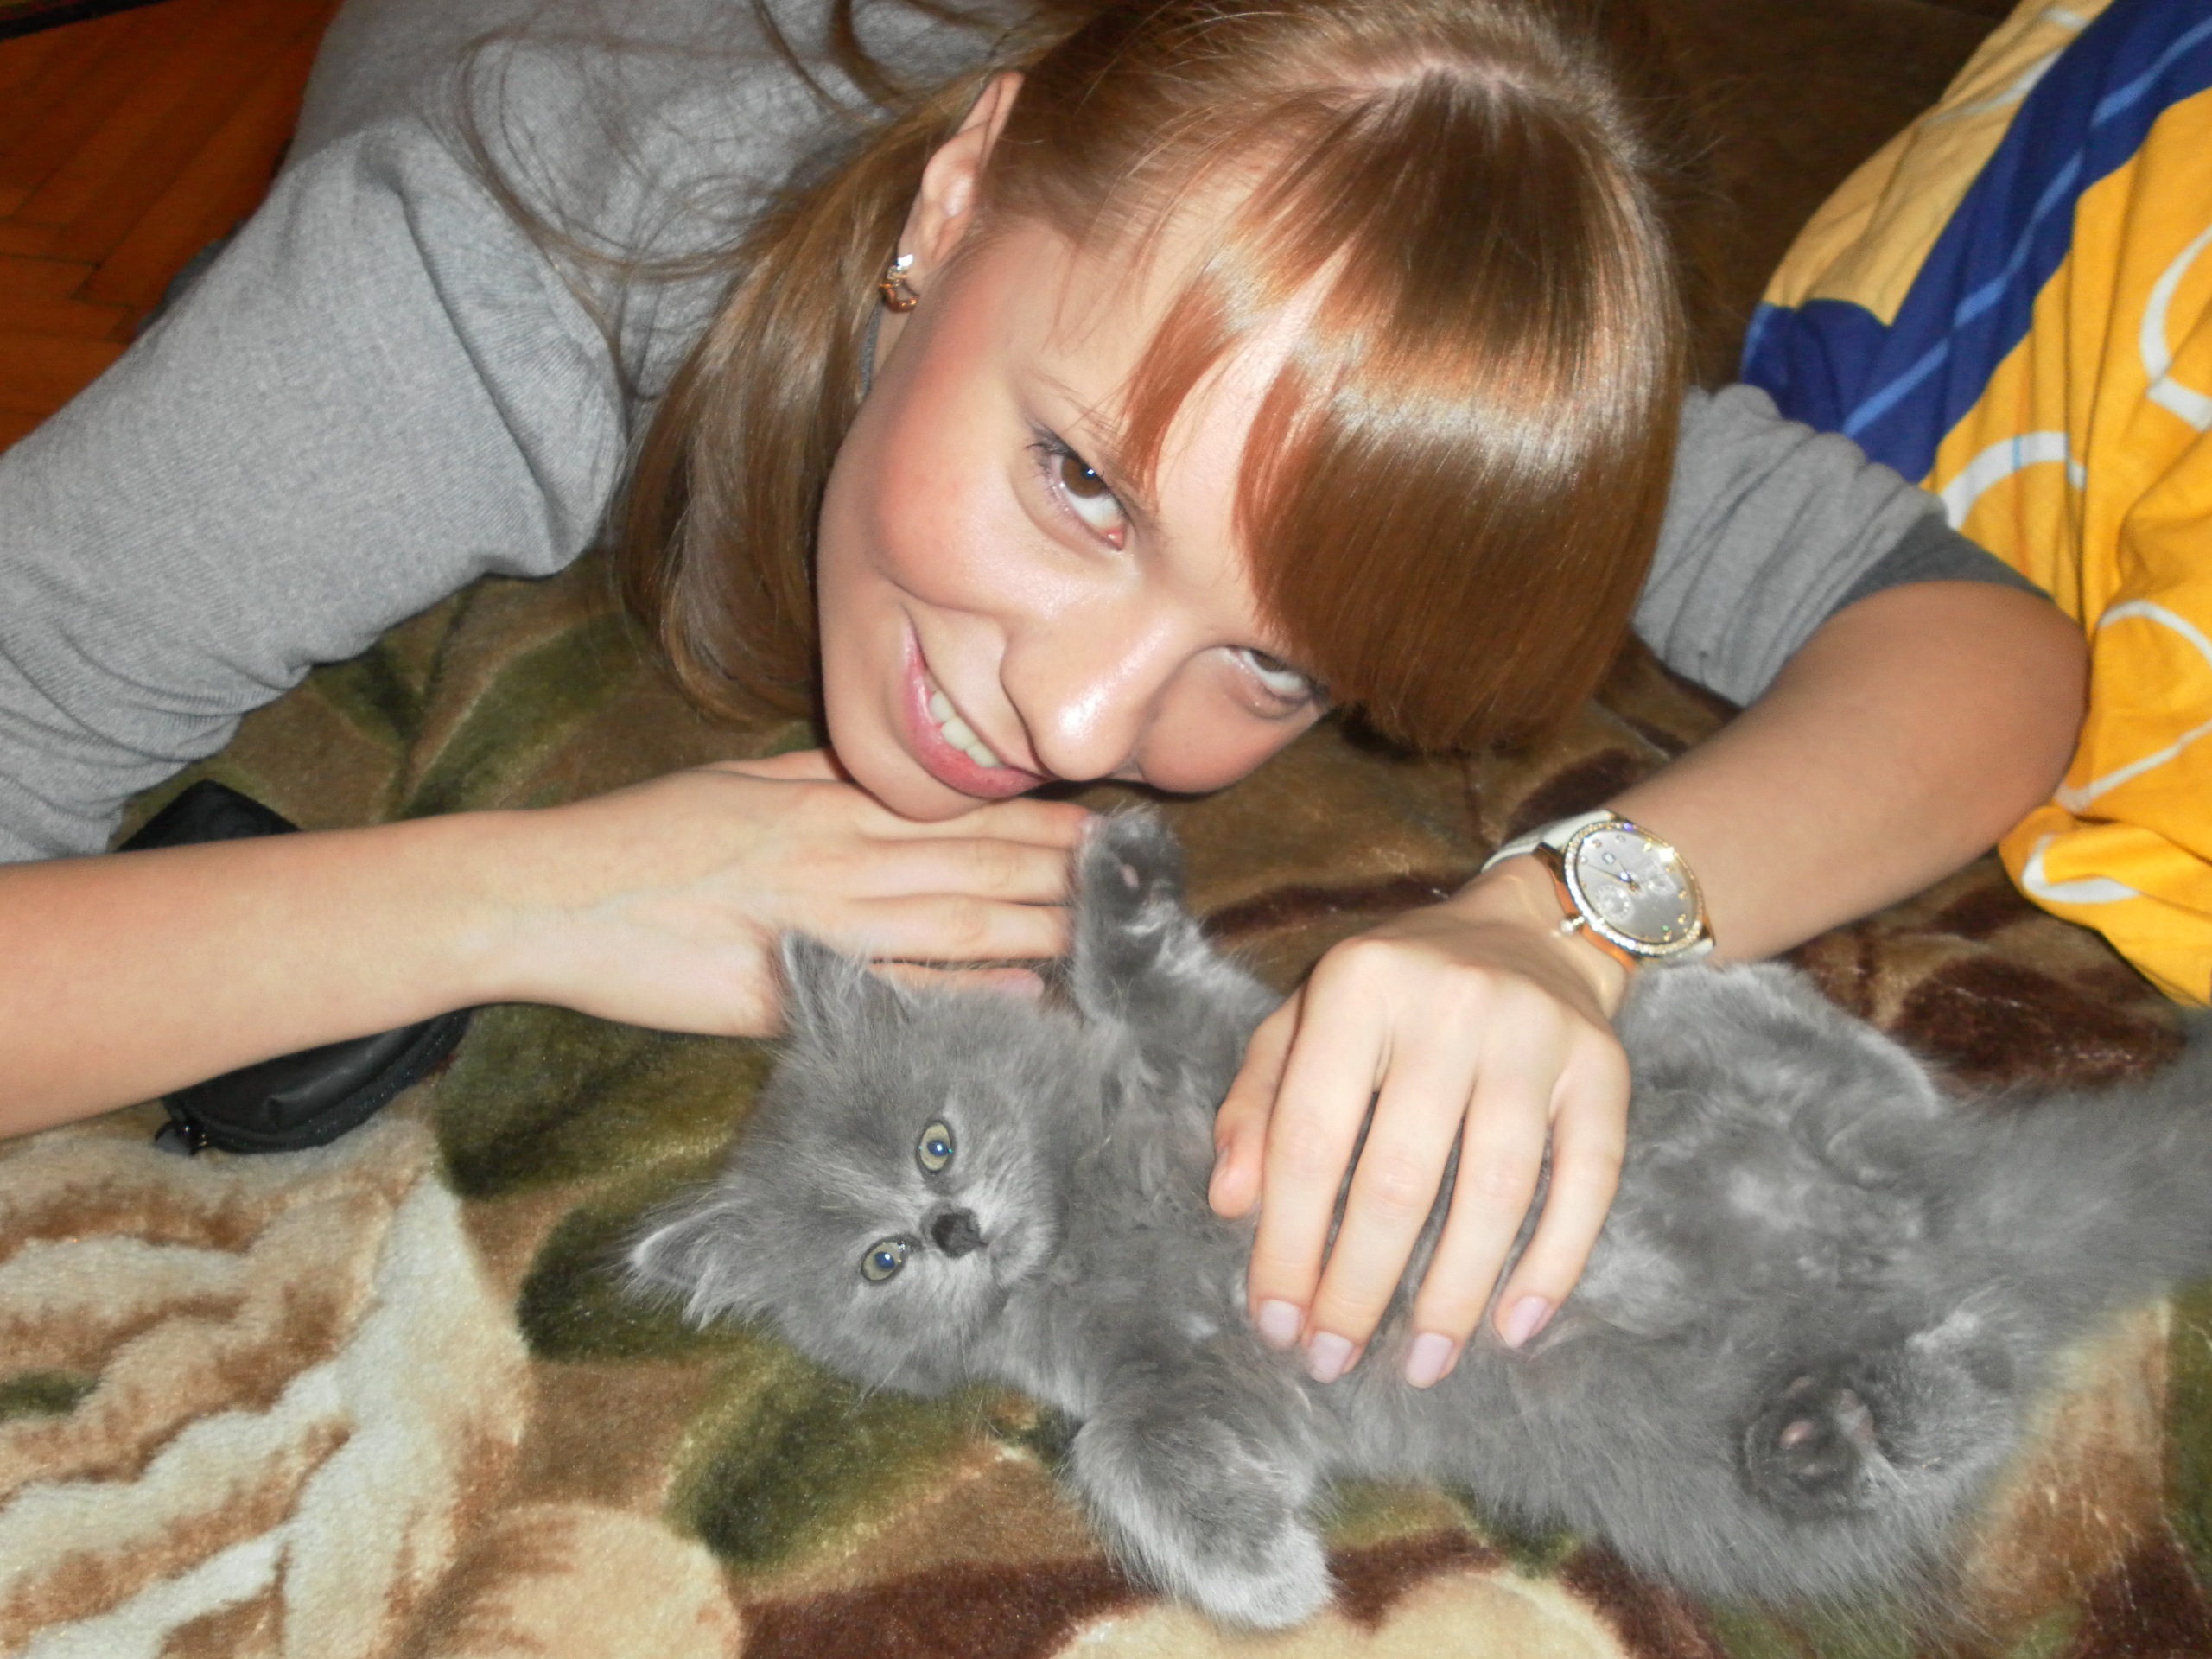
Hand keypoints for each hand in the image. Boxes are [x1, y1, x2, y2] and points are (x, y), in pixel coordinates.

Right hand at [486, 749, 1088, 1034]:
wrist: (552, 896)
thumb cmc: (641, 837)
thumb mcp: (738, 783)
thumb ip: (820, 777)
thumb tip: (891, 772)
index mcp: (827, 802)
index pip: (959, 809)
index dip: (1038, 821)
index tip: (1099, 830)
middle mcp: (839, 854)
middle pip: (977, 860)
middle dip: (1065, 872)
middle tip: (1138, 881)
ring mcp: (820, 922)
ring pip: (956, 917)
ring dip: (1042, 925)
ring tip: (1108, 931)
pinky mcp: (793, 988)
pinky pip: (898, 987)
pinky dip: (971, 989)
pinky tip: (1030, 993)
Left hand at [1208, 855, 1630, 1387]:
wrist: (1527, 930)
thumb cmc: (1393, 996)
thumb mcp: (1303, 1022)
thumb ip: (1256, 1105)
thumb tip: (1231, 1204)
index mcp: (1359, 986)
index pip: (1312, 1140)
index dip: (1290, 1243)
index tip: (1275, 1323)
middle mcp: (1449, 1003)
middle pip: (1401, 1179)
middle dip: (1359, 1288)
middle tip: (1333, 1361)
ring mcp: (1536, 1034)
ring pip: (1496, 1192)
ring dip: (1454, 1296)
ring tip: (1420, 1364)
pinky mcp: (1604, 1069)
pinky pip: (1586, 1183)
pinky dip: (1553, 1265)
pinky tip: (1513, 1328)